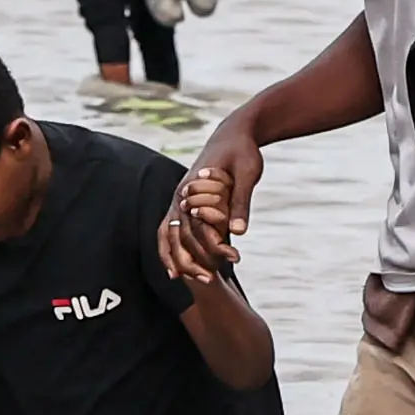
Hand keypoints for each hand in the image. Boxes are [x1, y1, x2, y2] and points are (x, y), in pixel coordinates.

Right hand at [160, 120, 259, 287]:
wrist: (234, 133)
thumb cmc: (243, 151)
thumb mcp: (247, 174)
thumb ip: (241, 202)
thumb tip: (239, 232)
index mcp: (194, 188)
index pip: (195, 227)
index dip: (209, 249)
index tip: (225, 266)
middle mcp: (181, 195)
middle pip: (176, 235)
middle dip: (188, 260)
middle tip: (209, 281)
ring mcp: (180, 198)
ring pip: (167, 233)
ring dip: (176, 256)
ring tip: (186, 279)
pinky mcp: (186, 201)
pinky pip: (171, 228)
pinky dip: (171, 246)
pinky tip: (177, 265)